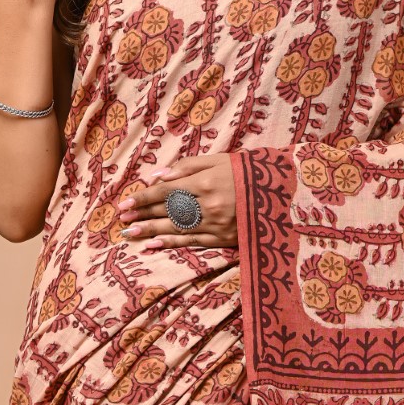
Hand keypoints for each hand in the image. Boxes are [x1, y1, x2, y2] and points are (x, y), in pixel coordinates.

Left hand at [116, 155, 237, 249]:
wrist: (283, 192)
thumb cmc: (248, 172)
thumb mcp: (220, 160)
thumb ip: (187, 166)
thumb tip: (157, 176)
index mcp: (205, 182)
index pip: (165, 191)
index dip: (143, 197)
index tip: (125, 202)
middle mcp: (207, 205)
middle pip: (166, 211)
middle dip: (142, 214)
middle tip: (120, 219)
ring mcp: (215, 224)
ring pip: (175, 228)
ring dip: (150, 231)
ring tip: (129, 233)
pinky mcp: (223, 239)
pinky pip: (192, 241)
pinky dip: (171, 243)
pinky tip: (153, 244)